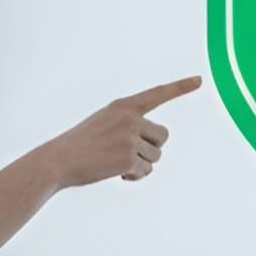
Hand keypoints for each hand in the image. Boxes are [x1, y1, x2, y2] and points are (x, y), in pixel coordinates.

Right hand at [31, 75, 202, 189]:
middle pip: (163, 135)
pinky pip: (146, 170)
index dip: (180, 87)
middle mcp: (129, 119)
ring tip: (117, 164)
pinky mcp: (128, 158)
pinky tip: (117, 174)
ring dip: (142, 163)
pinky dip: (135, 175)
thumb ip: (129, 130)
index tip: (200, 80)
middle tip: (129, 154)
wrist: (55, 162)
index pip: (157, 94)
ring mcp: (129, 138)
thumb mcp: (102, 126)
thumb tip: (151, 159)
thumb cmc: (77, 146)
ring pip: (156, 155)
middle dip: (151, 147)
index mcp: (122, 106)